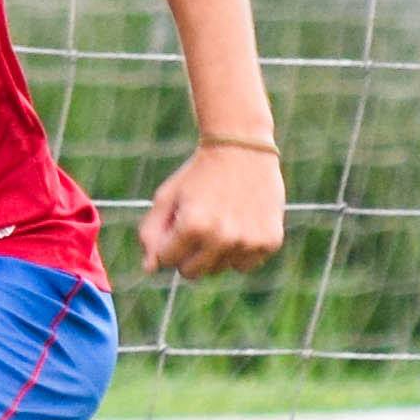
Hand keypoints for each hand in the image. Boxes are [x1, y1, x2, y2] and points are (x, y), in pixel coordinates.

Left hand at [136, 138, 285, 277]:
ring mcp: (248, 242)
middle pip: (192, 272)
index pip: (167, 260)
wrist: (242, 147)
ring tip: (222, 220)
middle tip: (199, 223)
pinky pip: (245, 265)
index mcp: (192, 226)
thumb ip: (150, 233)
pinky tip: (242, 223)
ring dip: (216, 252)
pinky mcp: (270, 242)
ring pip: (219, 269)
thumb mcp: (167, 197)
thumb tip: (149, 269)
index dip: (169, 241)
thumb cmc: (199, 174)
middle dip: (189, 253)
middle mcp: (222, 238)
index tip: (179, 221)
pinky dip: (240, 250)